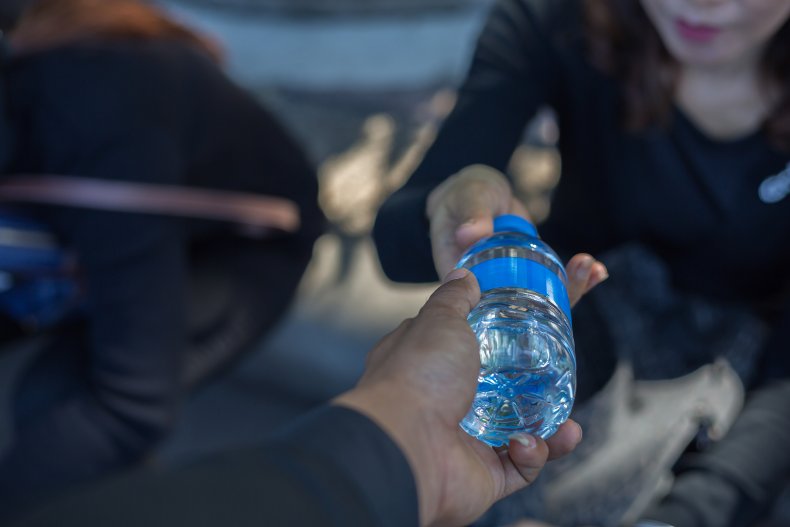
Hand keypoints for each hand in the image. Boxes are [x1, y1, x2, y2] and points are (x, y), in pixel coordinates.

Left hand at [335, 270, 589, 525]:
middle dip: (542, 387)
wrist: (405, 443)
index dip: (516, 338)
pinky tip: (530, 443)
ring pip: (522, 431)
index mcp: (436, 364)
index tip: (549, 330)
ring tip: (569, 425)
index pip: (482, 347)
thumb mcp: (439, 320)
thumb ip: (455, 298)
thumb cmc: (418, 375)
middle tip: (567, 376)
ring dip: (550, 428)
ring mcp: (466, 439)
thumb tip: (465, 275)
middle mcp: (449, 402)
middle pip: (508, 389)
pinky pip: (521, 466)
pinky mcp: (482, 473)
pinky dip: (534, 454)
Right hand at [425, 164, 607, 300]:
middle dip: (555, 301)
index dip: (512, 308)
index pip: (483, 304)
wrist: (476, 194)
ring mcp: (508, 283)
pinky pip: (549, 282)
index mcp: (461, 280)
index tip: (540, 301)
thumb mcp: (466, 199)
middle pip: (518, 309)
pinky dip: (572, 278)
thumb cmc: (463, 196)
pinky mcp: (526, 274)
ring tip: (593, 269)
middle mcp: (485, 289)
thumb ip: (471, 214)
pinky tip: (598, 271)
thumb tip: (469, 234)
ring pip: (538, 299)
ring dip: (570, 287)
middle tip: (580, 276)